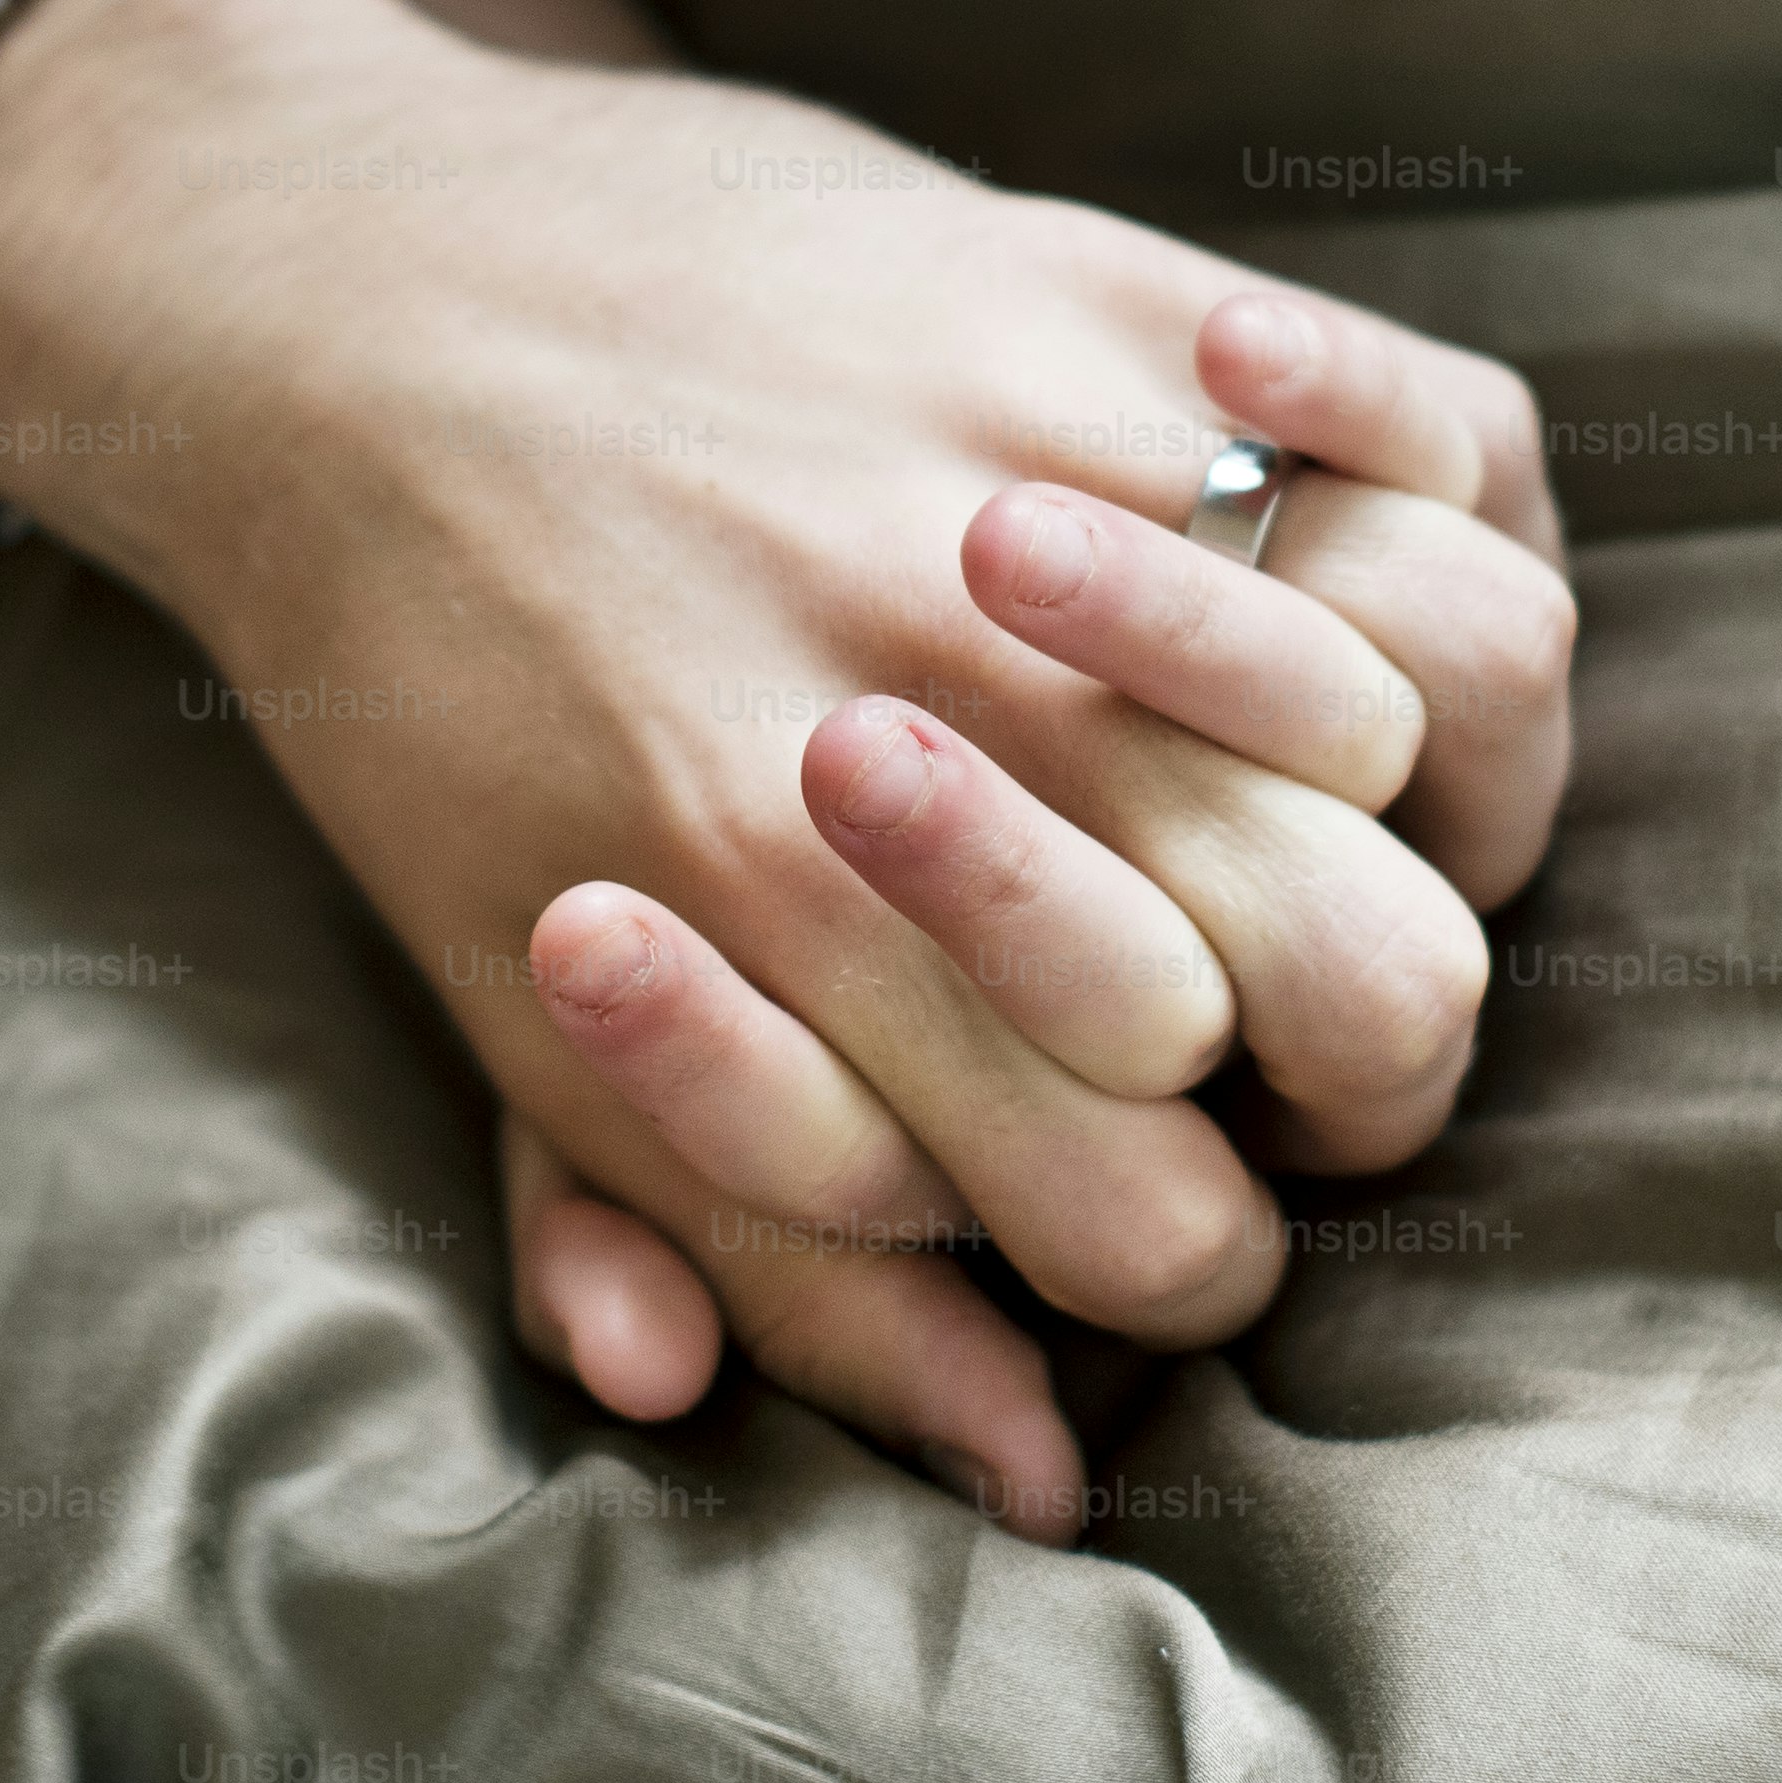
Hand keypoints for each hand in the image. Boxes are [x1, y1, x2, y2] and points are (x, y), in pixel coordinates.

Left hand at [514, 293, 1581, 1513]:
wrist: (331, 315)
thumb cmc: (433, 709)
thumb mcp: (545, 1046)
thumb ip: (785, 1268)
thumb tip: (1028, 1477)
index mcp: (814, 965)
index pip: (1176, 1236)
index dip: (1202, 1235)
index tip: (1137, 1145)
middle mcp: (958, 746)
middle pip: (1378, 998)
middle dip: (1351, 1044)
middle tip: (1255, 969)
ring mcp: (1038, 513)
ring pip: (1449, 700)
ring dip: (1381, 748)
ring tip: (1274, 748)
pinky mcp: (1078, 305)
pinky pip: (1395, 422)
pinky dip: (1380, 434)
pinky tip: (1256, 433)